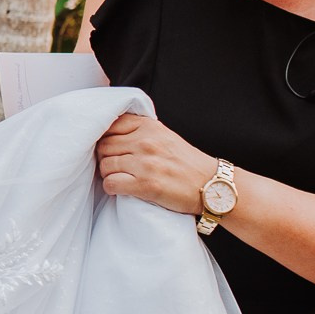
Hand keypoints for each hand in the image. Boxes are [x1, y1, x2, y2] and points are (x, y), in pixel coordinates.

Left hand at [95, 114, 216, 212]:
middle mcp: (146, 142)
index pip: (110, 125)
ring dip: (108, 174)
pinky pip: (111, 183)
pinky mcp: (145, 185)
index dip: (105, 137)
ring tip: (120, 178)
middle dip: (104, 157)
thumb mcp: (165, 136)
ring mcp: (145, 163)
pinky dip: (112, 188)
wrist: (211, 184)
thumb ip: (141, 131)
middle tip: (114, 166)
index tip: (110, 148)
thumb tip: (110, 133)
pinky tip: (122, 189)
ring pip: (105, 165)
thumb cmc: (187, 163)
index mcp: (149, 127)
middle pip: (104, 146)